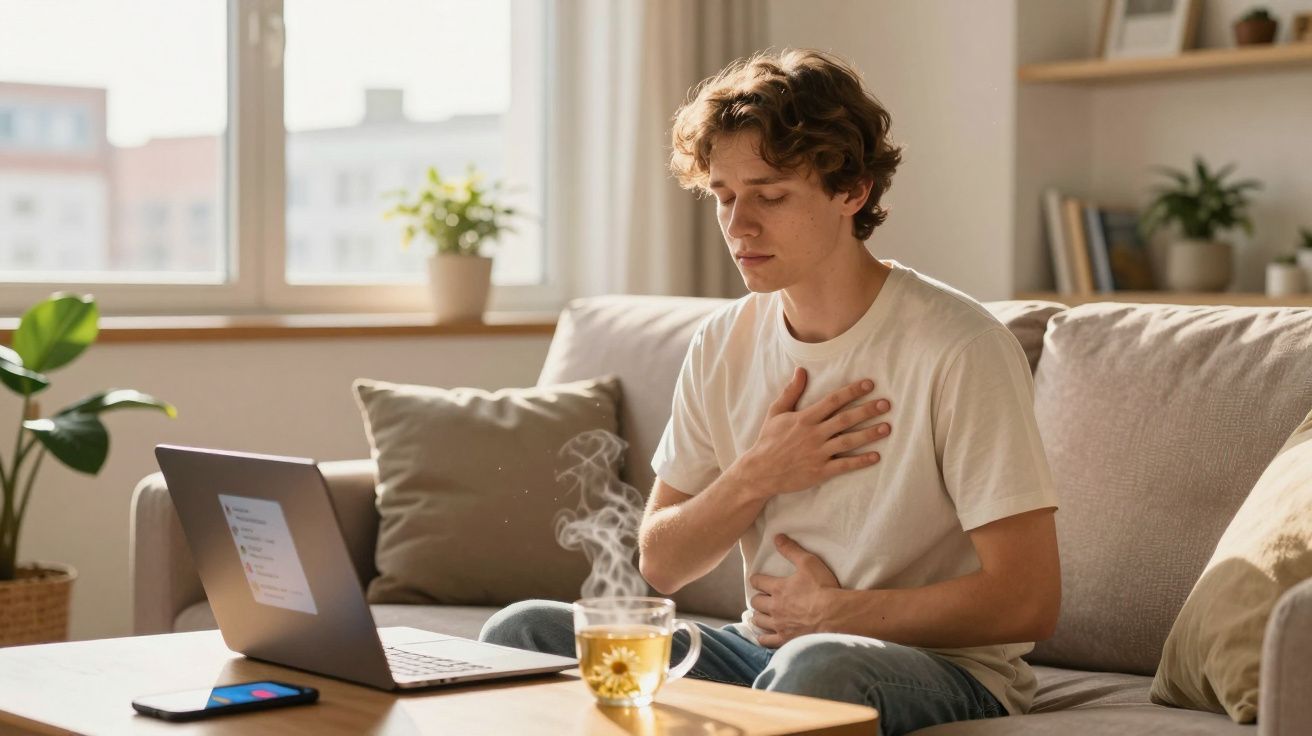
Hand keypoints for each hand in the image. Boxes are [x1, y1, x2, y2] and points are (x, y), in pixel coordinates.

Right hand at [733, 367, 891, 500]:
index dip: (852, 391)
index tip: (869, 384)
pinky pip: (844, 465)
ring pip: (848, 441)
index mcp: (804, 418)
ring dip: (869, 434)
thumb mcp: (776, 412)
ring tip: (887, 427)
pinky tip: (876, 456)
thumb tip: (801, 371)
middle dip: (867, 410)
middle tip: (886, 404)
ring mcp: (818, 453)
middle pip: (845, 419)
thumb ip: (791, 392)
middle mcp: (814, 434)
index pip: (833, 401)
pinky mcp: (820, 471)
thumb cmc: (768, 440)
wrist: (760, 472)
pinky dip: (860, 461)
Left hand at [749, 534, 840, 647]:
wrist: (835, 615)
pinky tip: (764, 637)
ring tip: (760, 616)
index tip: (757, 580)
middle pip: (756, 603)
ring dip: (758, 617)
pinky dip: (763, 638)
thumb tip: (777, 537)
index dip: (756, 580)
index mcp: (778, 588)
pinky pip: (767, 641)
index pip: (758, 582)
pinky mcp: (785, 639)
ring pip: (759, 621)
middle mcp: (774, 607)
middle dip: (757, 599)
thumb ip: (792, 550)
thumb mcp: (809, 563)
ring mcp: (779, 625)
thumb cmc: (823, 588)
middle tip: (762, 598)